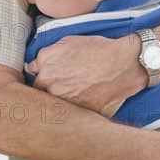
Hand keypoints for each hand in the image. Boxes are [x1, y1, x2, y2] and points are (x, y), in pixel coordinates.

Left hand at [27, 35, 147, 116]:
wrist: (126, 63)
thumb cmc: (100, 50)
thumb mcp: (68, 42)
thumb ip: (47, 55)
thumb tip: (36, 65)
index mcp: (47, 72)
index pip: (33, 78)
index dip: (42, 76)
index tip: (49, 77)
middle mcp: (54, 89)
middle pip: (43, 94)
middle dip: (50, 90)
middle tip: (64, 85)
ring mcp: (68, 104)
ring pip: (57, 107)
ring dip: (62, 102)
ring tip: (78, 92)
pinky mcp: (83, 115)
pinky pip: (75, 117)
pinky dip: (78, 110)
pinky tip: (88, 100)